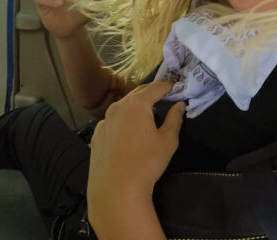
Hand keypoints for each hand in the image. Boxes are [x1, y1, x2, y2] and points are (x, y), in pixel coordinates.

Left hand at [88, 82, 184, 200]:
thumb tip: (180, 105)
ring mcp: (104, 122)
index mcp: (137, 105)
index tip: (175, 88)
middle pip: (137, 94)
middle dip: (151, 93)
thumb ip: (175, 119)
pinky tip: (128, 135)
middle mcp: (117, 107)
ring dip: (136, 107)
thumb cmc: (146, 163)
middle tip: (163, 97)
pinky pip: (112, 122)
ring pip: (123, 107)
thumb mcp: (168, 141)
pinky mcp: (96, 136)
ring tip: (146, 116)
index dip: (167, 86)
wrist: (115, 191)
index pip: (155, 87)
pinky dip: (123, 121)